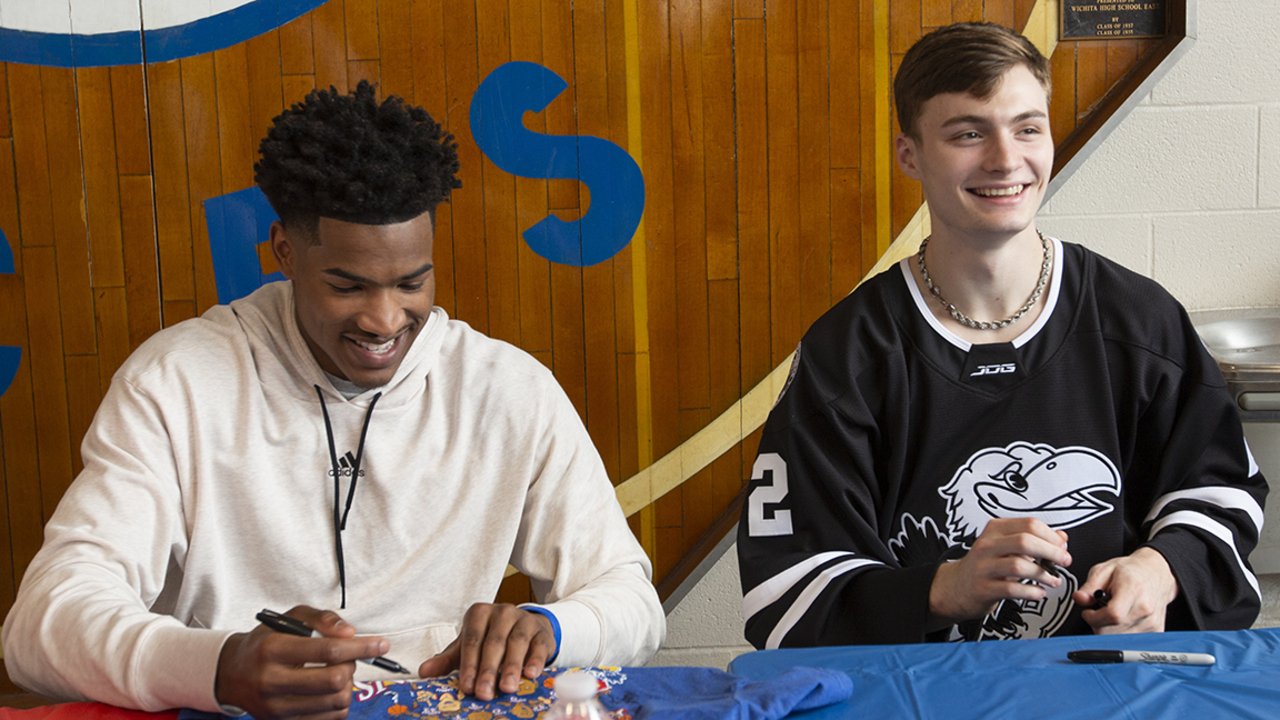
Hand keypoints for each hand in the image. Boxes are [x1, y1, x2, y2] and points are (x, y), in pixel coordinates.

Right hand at [214, 605, 389, 719]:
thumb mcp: (289, 619)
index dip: (361, 647)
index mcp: (272, 650)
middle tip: (346, 658)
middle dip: (351, 666)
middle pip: (335, 680)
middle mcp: (271, 682)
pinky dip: (338, 703)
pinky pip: (329, 719)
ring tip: (335, 673)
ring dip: (347, 685)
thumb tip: (350, 633)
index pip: (328, 651)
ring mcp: (275, 708)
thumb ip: (321, 619)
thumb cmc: (268, 642)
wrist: (233, 674)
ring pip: (336, 702)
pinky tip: (328, 690)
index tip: (382, 644)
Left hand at [417, 603, 555, 700]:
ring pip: (517, 643)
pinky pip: (538, 646)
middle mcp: (502, 612)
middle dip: (488, 670)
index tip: (466, 686)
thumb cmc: (492, 639)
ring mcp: (524, 620)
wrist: (525, 629)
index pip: (472, 640)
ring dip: (511, 667)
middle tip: (484, 693)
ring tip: (507, 688)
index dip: (469, 664)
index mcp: (479, 614)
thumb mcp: (468, 647)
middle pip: (494, 643)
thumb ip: (447, 660)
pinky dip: (535, 661)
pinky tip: (531, 675)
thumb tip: (424, 672)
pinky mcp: (541, 632)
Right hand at [929, 518, 1070, 626]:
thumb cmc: (986, 566)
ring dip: (1043, 574)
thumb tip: (1062, 538)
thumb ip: (1035, 541)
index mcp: (995, 529)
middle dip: (1051, 552)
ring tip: (1053, 580)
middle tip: (1064, 562)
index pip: (1029, 524)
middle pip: (1025, 541)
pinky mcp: (983, 588)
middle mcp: (987, 545)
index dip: (1051, 536)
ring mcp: (983, 567)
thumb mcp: (1007, 547)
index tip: (1062, 547)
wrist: (957, 587)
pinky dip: (1031, 592)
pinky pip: (1012, 589)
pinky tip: (1039, 593)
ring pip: (1019, 565)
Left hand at [1074, 546, 1178, 633]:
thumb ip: (1089, 586)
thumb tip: (1079, 598)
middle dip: (1097, 625)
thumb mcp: (1104, 570)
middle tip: (1098, 613)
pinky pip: (1130, 641)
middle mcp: (1145, 609)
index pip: (1113, 615)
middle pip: (1113, 631)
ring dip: (1109, 630)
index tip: (1087, 613)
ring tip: (1112, 614)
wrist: (1156, 573)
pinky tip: (1122, 620)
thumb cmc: (1131, 571)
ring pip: (1120, 639)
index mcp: (1133, 590)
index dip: (1094, 618)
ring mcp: (1152, 622)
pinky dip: (1121, 633)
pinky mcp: (1156, 631)